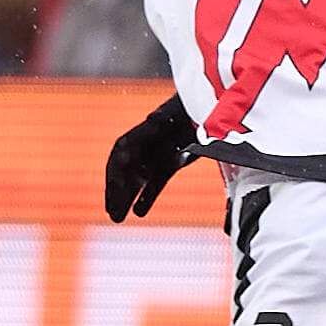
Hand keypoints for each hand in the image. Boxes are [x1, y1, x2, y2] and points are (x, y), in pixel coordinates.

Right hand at [105, 94, 198, 221]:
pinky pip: (155, 182)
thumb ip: (164, 118)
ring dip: (126, 198)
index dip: (116, 169)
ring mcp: (158, 153)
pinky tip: (139, 212)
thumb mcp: (178, 112)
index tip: (114, 188)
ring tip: (117, 219)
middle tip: (112, 214)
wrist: (214, 106)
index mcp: (146, 129)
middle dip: (116, 192)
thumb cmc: (194, 106)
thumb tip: (152, 120)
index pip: (122, 151)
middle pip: (125, 169)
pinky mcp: (171, 162)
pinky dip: (147, 196)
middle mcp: (147, 142)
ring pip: (137, 179)